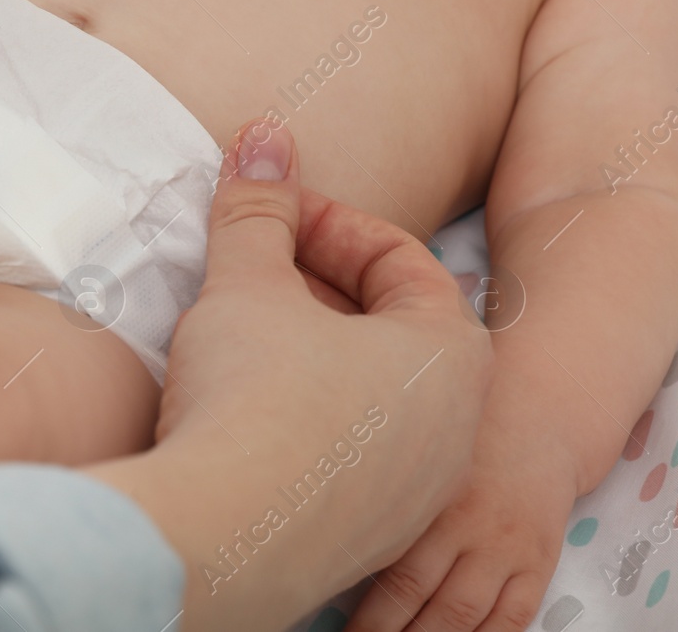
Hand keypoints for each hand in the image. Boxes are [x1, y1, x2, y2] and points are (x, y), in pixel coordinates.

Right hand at [88, 119, 493, 631]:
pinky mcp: (370, 540)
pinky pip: (345, 459)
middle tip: (247, 274)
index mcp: (450, 355)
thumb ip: (258, 209)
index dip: (327, 225)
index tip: (268, 220)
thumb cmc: (253, 398)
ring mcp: (418, 494)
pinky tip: (238, 418)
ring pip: (369, 399)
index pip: (402, 260)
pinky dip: (301, 424)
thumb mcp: (247, 282)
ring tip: (236, 342)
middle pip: (390, 329)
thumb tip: (263, 136)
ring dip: (308, 359)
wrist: (222, 535)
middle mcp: (455, 429)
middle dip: (314, 291)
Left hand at [344, 425, 574, 631]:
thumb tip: (334, 542)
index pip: (396, 577)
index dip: (369, 618)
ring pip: (468, 616)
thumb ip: (388, 497)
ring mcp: (507, 550)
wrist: (538, 423)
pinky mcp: (538, 563)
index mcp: (432, 502)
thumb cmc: (460, 440)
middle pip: (427, 602)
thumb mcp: (420, 458)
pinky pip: (514, 617)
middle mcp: (471, 529)